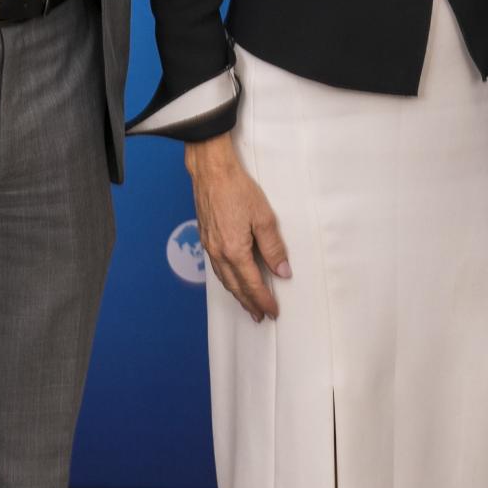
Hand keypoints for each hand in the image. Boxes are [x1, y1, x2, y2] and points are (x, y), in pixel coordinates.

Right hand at [185, 134, 290, 323]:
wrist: (211, 171)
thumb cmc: (237, 189)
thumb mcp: (263, 217)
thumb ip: (273, 247)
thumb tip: (282, 271)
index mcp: (234, 251)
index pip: (252, 284)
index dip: (263, 300)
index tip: (273, 311)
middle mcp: (219, 253)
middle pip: (236, 287)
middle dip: (249, 303)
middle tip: (260, 315)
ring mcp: (209, 247)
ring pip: (224, 279)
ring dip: (237, 294)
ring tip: (248, 304)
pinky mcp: (205, 238)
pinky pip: (217, 268)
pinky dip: (227, 279)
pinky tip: (232, 279)